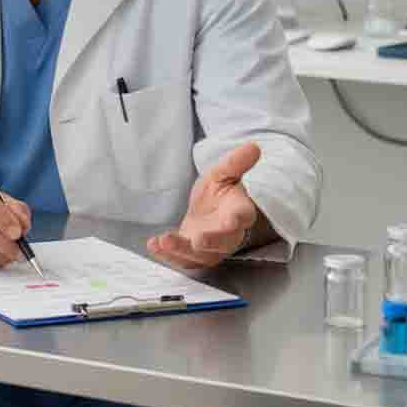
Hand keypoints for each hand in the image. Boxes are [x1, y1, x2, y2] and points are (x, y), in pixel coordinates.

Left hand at [147, 142, 260, 269]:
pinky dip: (168, 255)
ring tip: (164, 241)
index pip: (243, 217)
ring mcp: (209, 248)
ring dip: (182, 251)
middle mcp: (226, 234)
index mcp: (238, 212)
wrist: (207, 211)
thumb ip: (236, 163)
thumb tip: (253, 146)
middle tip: (198, 240)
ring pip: (199, 255)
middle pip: (222, 243)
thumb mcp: (223, 174)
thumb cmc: (219, 193)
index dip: (238, 220)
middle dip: (211, 242)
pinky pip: (182, 260)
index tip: (233, 220)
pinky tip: (153, 245)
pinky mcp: (192, 254)